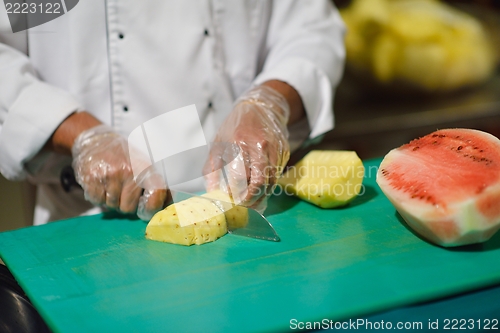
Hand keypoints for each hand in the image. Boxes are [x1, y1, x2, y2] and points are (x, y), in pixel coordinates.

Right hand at [71, 125, 167, 219]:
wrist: (95, 141)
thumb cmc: (123, 156)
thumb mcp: (143, 164)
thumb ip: (156, 184)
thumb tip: (169, 205)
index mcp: (145, 167)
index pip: (156, 193)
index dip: (152, 208)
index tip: (146, 211)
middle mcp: (128, 171)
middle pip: (129, 208)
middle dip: (126, 205)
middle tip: (123, 192)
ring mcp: (109, 174)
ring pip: (112, 206)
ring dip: (112, 201)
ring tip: (111, 185)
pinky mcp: (91, 178)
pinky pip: (97, 201)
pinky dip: (98, 198)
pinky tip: (101, 185)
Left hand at [204, 85, 290, 212]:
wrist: (261, 107)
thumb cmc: (235, 127)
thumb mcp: (217, 144)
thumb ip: (212, 170)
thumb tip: (212, 193)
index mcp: (239, 144)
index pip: (241, 178)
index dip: (237, 195)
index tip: (233, 201)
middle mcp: (260, 147)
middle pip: (260, 184)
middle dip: (252, 200)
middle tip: (244, 206)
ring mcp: (275, 149)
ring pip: (272, 182)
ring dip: (262, 196)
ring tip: (252, 201)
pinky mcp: (284, 152)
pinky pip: (277, 174)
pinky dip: (269, 185)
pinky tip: (260, 187)